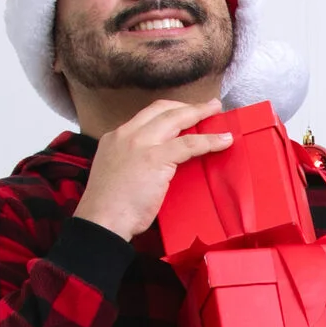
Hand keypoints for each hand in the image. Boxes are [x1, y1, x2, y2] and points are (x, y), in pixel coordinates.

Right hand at [75, 98, 233, 241]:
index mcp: (115, 137)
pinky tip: (223, 140)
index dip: (169, 111)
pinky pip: (189, 144)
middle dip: (187, 105)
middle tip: (209, 105)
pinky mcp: (155, 158)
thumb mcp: (117, 173)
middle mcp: (127, 134)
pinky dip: (209, 140)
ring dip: (200, 113)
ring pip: (176, 119)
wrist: (102, 220)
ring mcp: (140, 143)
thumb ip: (134, 162)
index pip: (146, 115)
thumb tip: (158, 166)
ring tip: (218, 112)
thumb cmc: (110, 209)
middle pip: (162, 109)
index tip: (184, 112)